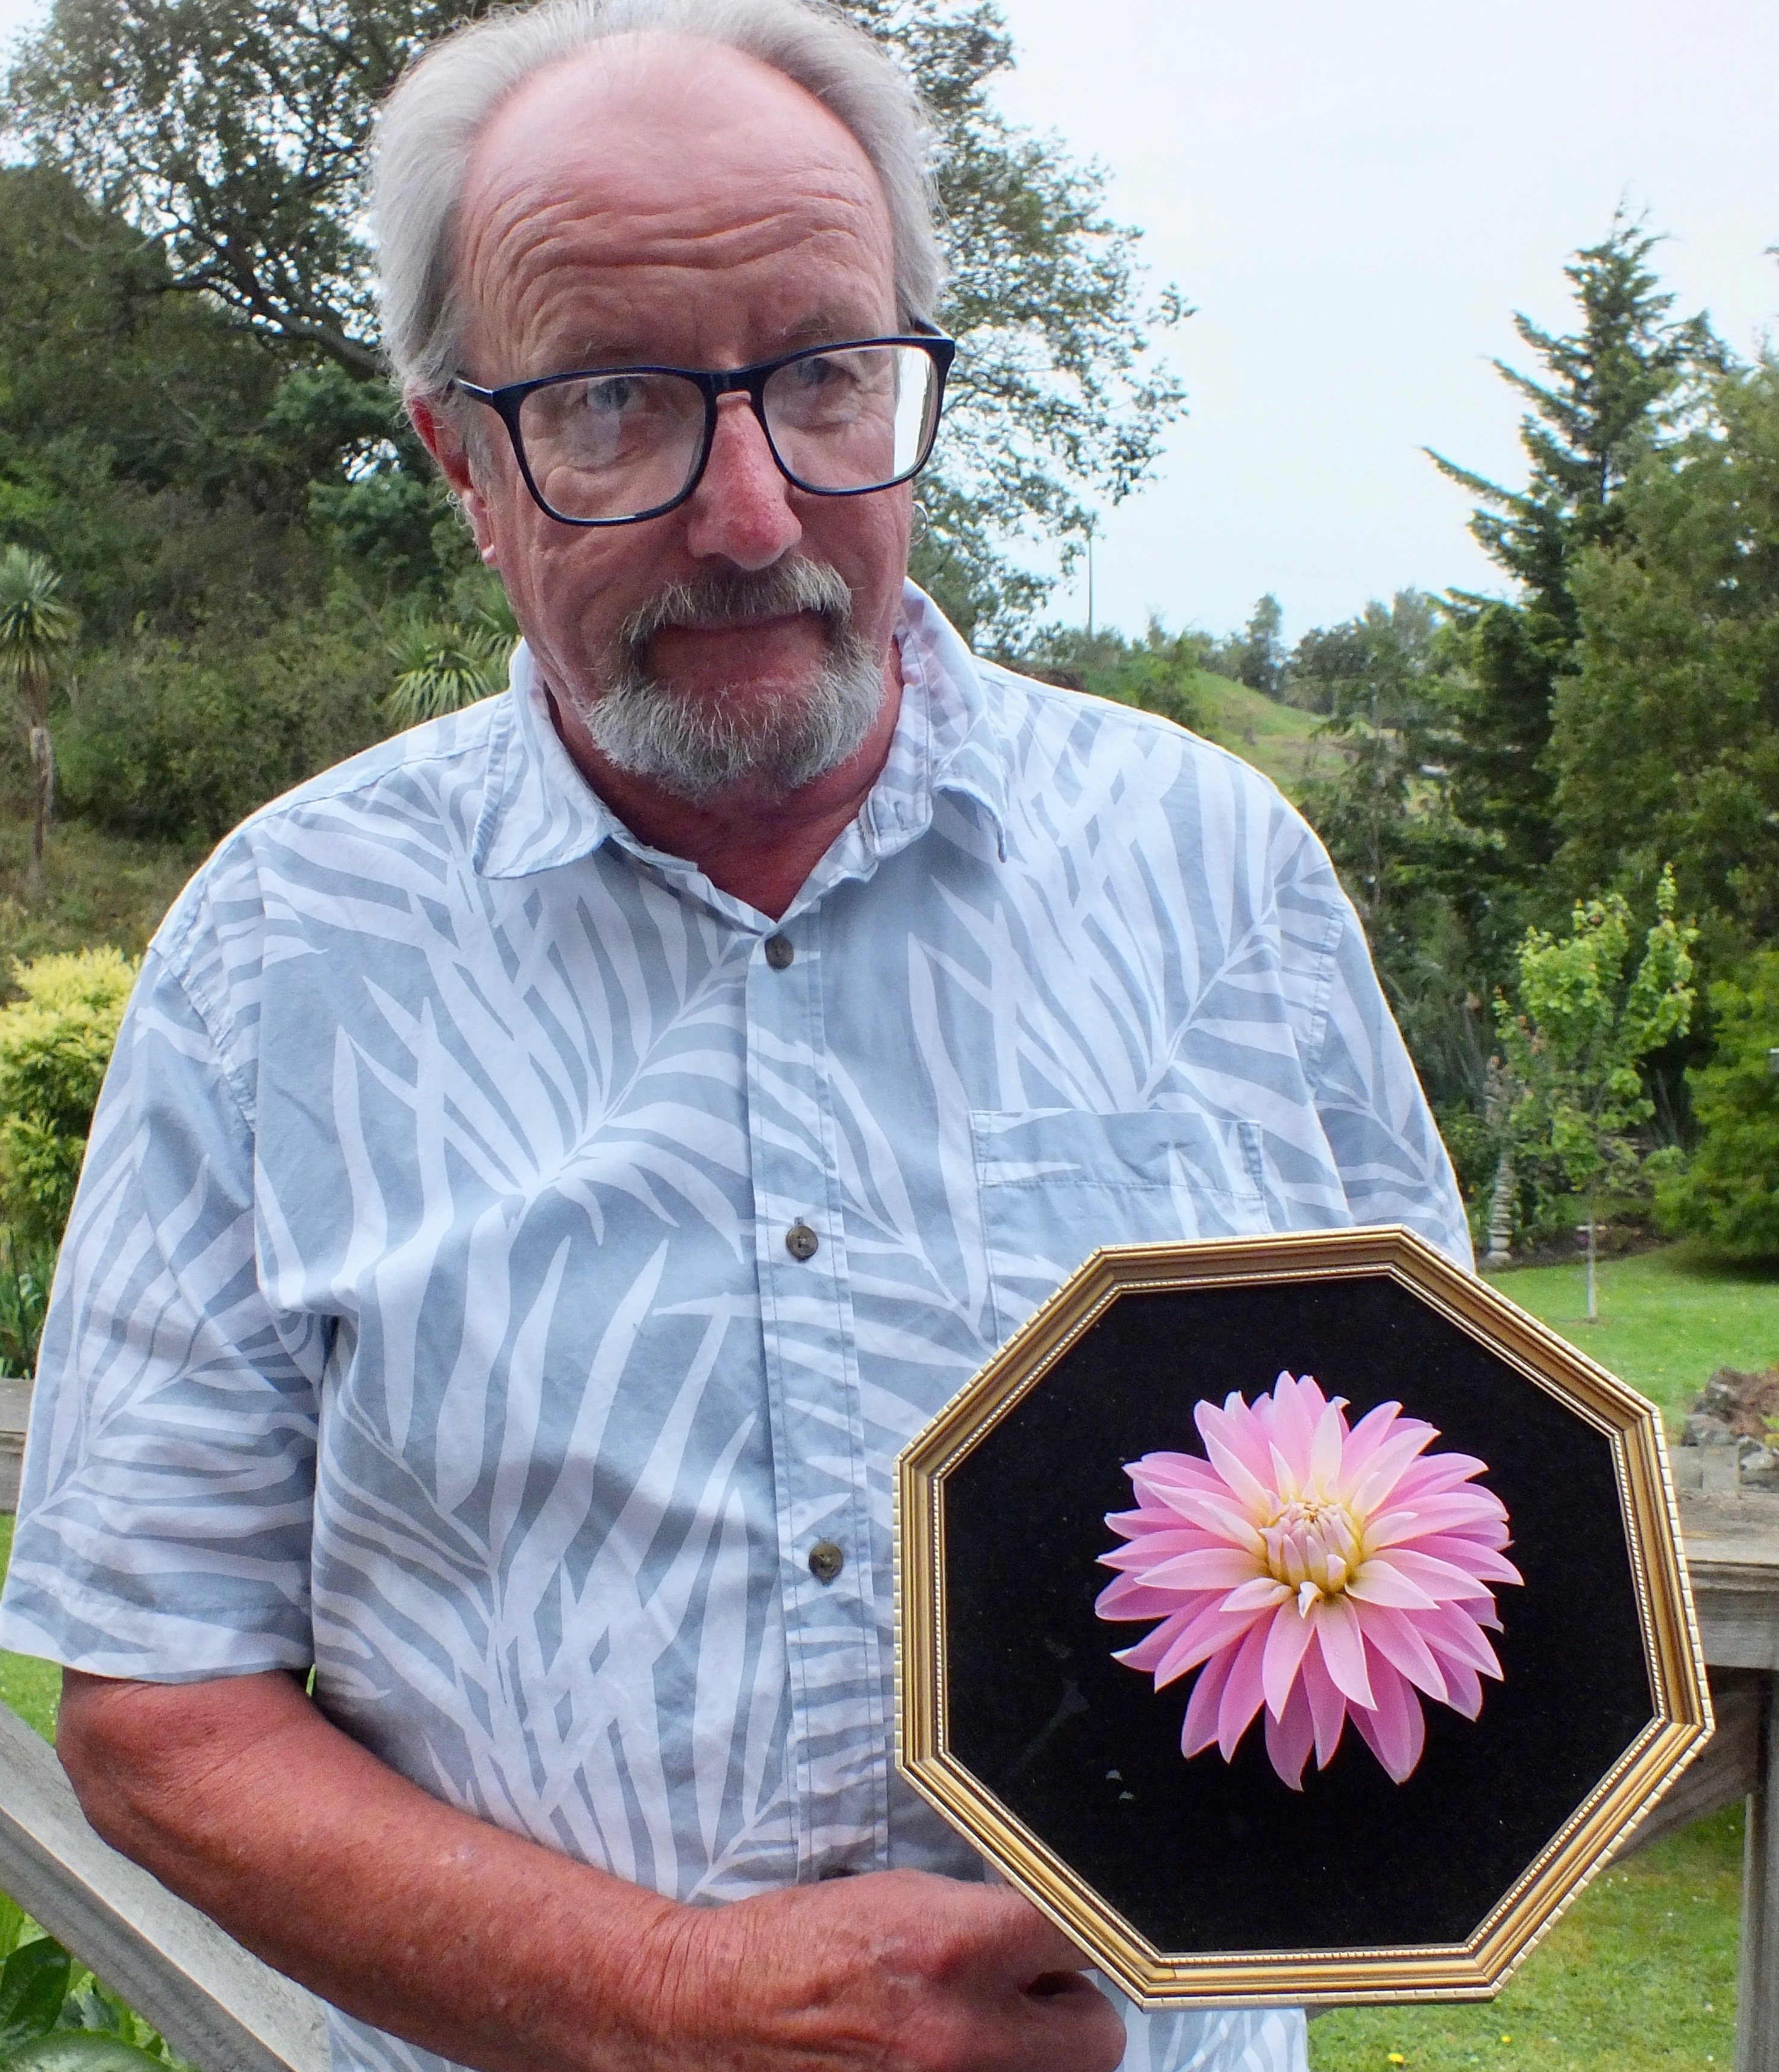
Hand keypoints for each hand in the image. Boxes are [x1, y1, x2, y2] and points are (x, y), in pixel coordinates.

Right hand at [649, 1867, 1126, 2071]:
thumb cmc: (807, 1944)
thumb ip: (991, 1916)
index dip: (1082, 1931)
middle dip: (1070, 2009)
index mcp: (957, 1948)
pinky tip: (954, 2059)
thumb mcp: (905, 1895)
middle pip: (1098, 2034)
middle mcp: (966, 2033)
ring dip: (1039, 2053)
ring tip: (985, 2030)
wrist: (721, 2014)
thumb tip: (1062, 1931)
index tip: (1072, 1937)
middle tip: (1029, 1994)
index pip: (1087, 1936)